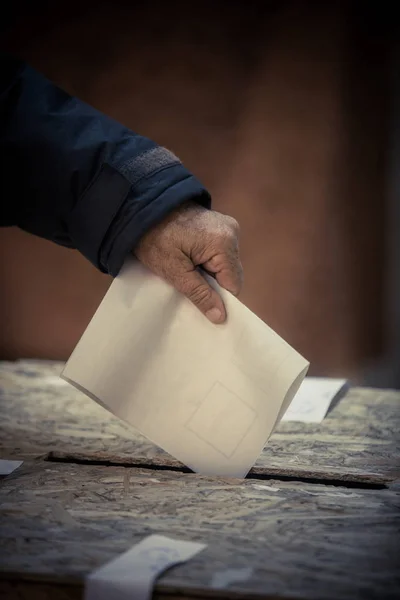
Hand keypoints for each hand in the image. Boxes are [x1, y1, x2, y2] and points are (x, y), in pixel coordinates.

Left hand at [134, 202, 242, 322]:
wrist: (142, 207)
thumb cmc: (154, 238)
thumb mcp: (174, 272)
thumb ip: (200, 294)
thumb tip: (221, 317)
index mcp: (224, 243)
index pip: (234, 285)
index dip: (218, 297)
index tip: (199, 301)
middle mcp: (232, 232)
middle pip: (231, 274)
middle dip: (212, 284)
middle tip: (188, 282)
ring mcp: (228, 226)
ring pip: (225, 265)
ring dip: (208, 272)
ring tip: (186, 267)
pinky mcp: (220, 225)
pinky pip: (220, 253)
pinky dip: (207, 261)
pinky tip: (190, 258)